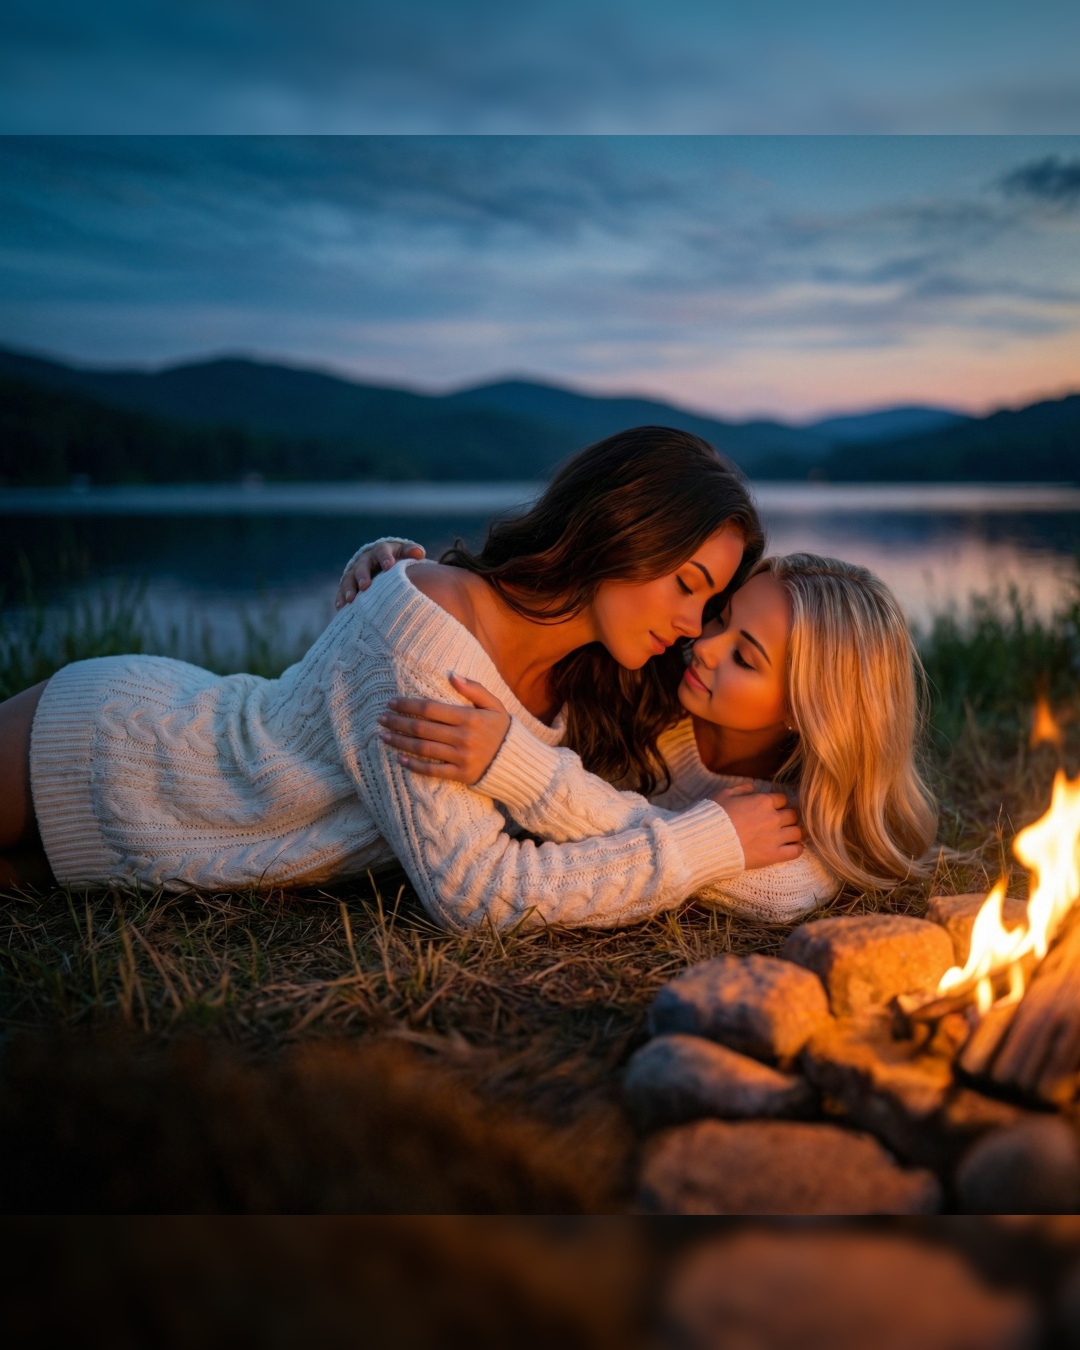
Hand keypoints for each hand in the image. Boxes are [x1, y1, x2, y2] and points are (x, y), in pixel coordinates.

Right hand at [335, 539, 425, 607]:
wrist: (382, 563)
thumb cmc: (398, 560)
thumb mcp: (404, 553)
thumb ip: (412, 552)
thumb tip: (419, 553)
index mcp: (381, 551)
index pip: (382, 551)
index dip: (385, 557)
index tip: (389, 566)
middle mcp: (366, 560)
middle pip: (362, 565)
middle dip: (363, 575)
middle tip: (365, 586)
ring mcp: (355, 572)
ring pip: (349, 578)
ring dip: (349, 588)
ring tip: (350, 600)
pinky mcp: (349, 583)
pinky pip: (342, 590)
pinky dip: (341, 598)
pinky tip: (341, 608)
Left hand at [377, 674, 510, 784]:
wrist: (520, 763)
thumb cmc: (504, 730)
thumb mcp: (495, 705)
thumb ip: (474, 689)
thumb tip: (451, 674)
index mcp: (469, 717)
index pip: (430, 709)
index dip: (408, 705)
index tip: (391, 702)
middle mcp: (463, 737)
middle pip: (422, 728)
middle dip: (398, 722)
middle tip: (381, 718)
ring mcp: (461, 758)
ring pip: (423, 749)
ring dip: (400, 742)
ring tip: (383, 737)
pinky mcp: (461, 775)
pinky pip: (433, 770)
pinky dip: (414, 765)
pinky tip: (400, 758)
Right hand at [711, 783, 802, 869]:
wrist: (709, 842)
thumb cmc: (715, 817)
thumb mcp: (724, 795)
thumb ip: (741, 789)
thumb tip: (752, 786)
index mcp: (763, 801)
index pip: (782, 799)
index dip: (777, 803)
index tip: (772, 808)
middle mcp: (773, 818)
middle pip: (792, 815)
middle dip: (787, 817)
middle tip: (780, 822)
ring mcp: (775, 837)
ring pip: (797, 832)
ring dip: (793, 832)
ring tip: (786, 835)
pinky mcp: (774, 855)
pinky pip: (796, 851)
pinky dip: (796, 848)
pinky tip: (790, 848)